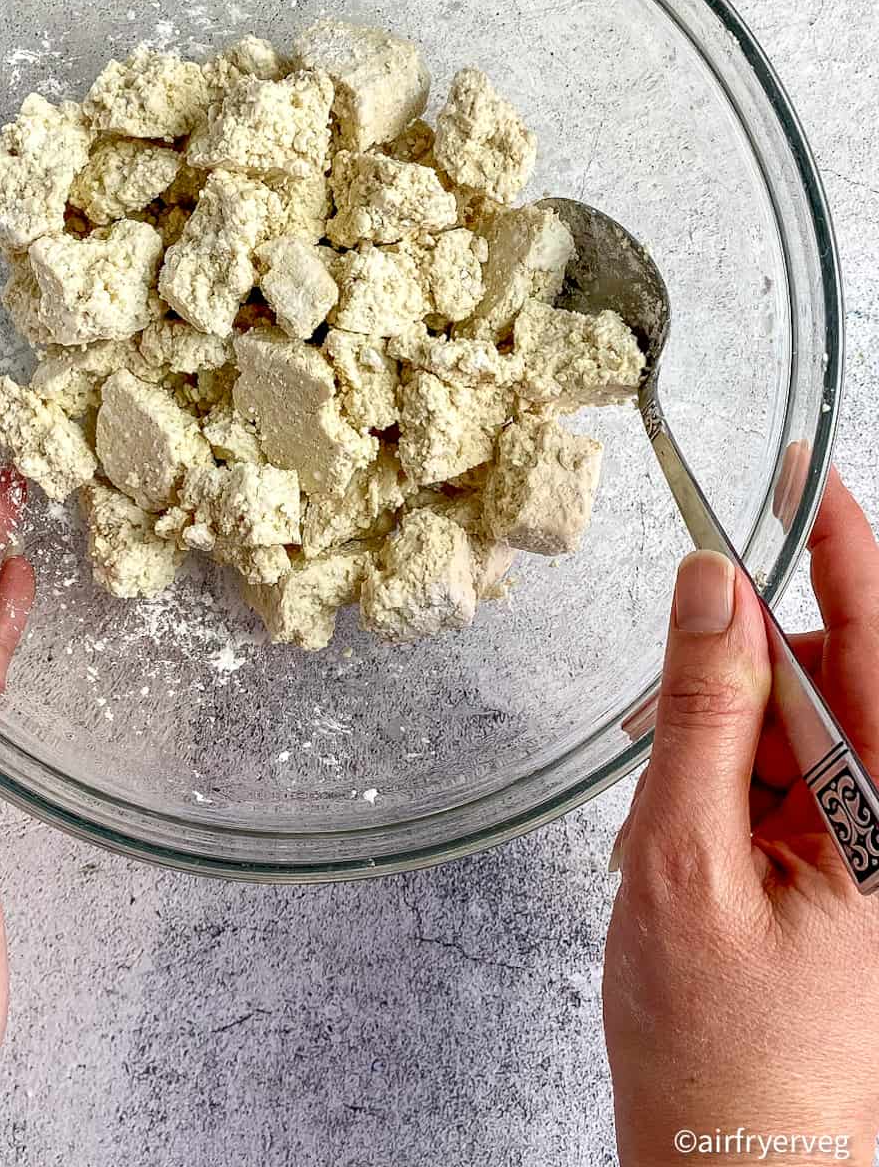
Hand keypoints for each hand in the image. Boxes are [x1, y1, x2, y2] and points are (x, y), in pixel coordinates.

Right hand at [603, 469, 878, 1163]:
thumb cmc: (723, 1057)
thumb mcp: (687, 865)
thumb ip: (705, 714)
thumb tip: (715, 591)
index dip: (844, 544)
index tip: (806, 468)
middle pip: (837, 678)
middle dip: (748, 673)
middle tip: (669, 716)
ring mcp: (878, 853)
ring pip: (807, 728)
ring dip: (732, 740)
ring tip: (677, 825)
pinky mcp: (852, 875)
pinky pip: (795, 781)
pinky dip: (735, 784)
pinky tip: (697, 840)